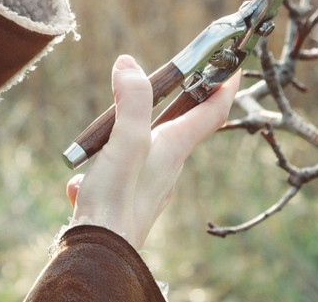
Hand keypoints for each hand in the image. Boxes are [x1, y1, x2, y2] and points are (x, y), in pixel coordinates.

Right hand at [65, 55, 240, 249]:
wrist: (99, 254)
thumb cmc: (116, 200)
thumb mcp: (125, 141)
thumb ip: (131, 101)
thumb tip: (129, 64)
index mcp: (175, 147)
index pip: (212, 110)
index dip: (225, 84)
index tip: (235, 63)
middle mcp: (169, 165)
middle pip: (181, 125)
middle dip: (176, 100)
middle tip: (169, 78)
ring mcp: (150, 184)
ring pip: (142, 149)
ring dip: (124, 136)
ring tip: (100, 140)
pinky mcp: (128, 199)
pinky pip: (117, 174)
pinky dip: (100, 170)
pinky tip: (81, 183)